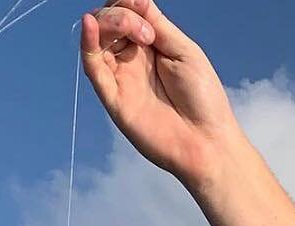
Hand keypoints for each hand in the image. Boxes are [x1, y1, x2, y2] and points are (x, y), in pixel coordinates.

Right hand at [80, 2, 238, 188]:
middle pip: (108, 23)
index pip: (125, 12)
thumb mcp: (184, 50)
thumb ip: (157, 23)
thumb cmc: (203, 99)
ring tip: (139, 34)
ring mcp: (122, 79)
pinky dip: (87, 44)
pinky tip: (89, 25)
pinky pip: (93, 69)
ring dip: (110, 23)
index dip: (128, 4)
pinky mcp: (114, 100)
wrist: (207, 143)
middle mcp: (132, 60)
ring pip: (98, 40)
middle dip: (121, 14)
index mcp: (151, 46)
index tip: (145, 10)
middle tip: (148, 33)